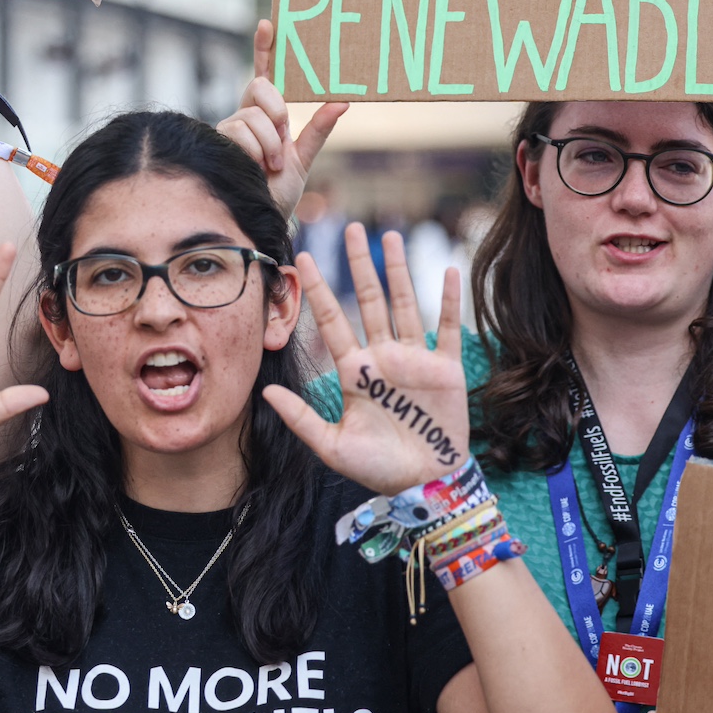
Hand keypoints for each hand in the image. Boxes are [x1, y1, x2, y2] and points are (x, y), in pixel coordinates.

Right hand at [217, 19, 346, 218]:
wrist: (266, 216)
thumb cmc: (282, 189)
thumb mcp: (305, 157)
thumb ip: (320, 129)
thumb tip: (342, 102)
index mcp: (269, 113)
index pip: (266, 74)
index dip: (265, 48)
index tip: (268, 23)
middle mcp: (247, 114)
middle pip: (259, 87)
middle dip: (276, 109)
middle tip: (284, 135)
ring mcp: (231, 127)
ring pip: (251, 114)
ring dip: (268, 142)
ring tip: (270, 165)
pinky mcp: (219, 141)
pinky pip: (240, 130)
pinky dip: (255, 150)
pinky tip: (256, 166)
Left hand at [264, 224, 469, 493]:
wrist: (424, 484)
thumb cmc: (377, 469)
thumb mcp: (331, 446)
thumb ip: (301, 417)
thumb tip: (266, 390)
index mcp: (354, 372)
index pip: (331, 321)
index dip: (319, 290)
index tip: (303, 258)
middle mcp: (382, 357)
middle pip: (368, 300)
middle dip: (359, 265)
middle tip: (351, 228)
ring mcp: (414, 359)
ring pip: (403, 304)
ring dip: (398, 271)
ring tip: (390, 236)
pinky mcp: (445, 368)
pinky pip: (445, 328)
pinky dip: (447, 300)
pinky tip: (446, 272)